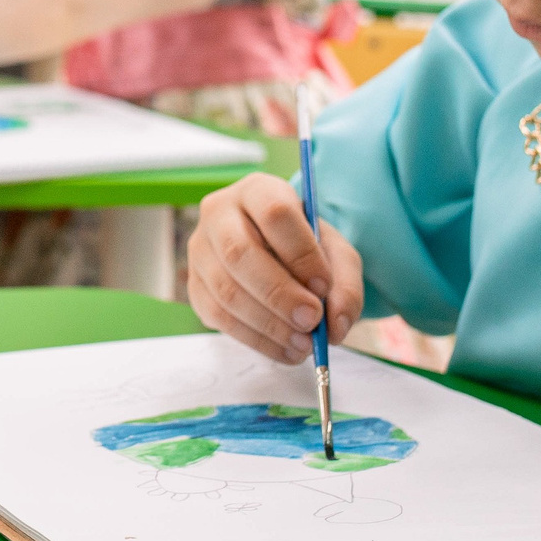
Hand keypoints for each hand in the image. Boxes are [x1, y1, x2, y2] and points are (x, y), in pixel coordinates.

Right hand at [188, 173, 363, 363]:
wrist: (276, 255)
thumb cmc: (306, 249)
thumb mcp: (337, 256)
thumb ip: (345, 287)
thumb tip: (334, 326)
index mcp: (257, 190)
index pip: (274, 213)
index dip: (301, 252)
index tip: (323, 286)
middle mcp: (219, 214)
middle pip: (240, 253)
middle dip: (279, 293)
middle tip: (312, 321)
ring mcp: (200, 250)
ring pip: (226, 290)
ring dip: (269, 324)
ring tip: (305, 344)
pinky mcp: (195, 286)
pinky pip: (218, 317)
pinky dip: (256, 340)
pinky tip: (286, 350)